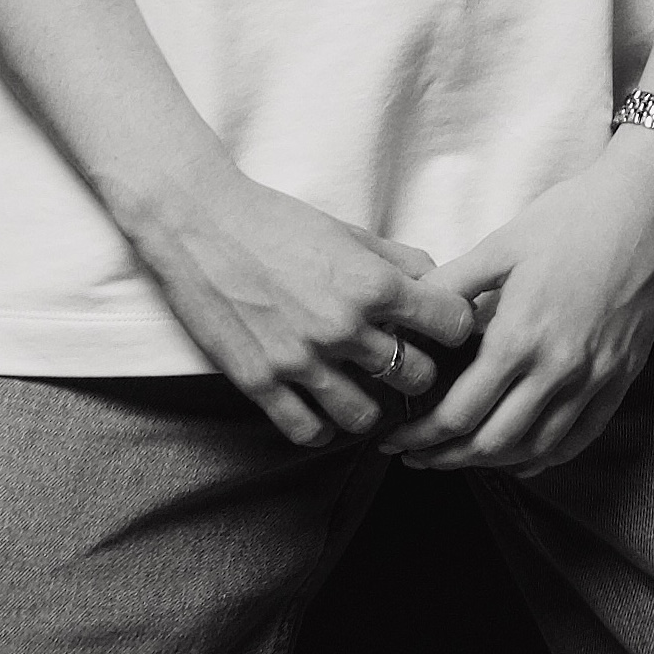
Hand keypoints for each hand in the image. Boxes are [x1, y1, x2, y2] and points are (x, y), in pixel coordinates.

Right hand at [132, 166, 475, 447]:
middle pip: (418, 377)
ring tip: (360, 388)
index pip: (453, 324)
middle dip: (417, 369)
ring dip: (370, 405)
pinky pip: (309, 433)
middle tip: (402, 361)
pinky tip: (319, 409)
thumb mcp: (347, 231)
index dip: (455, 326)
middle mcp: (344, 327)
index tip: (442, 328)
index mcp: (372, 283)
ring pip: (367, 417)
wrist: (199, 223)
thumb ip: (398, 259)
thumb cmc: (275, 220)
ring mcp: (302, 361)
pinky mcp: (261, 383)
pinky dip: (321, 428)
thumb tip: (438, 282)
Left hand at [386, 131, 653, 477]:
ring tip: (460, 456)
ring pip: (535, 449)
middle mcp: (558, 370)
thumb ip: (453, 284)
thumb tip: (411, 312)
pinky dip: (545, 457)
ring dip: (491, 463)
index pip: (460, 413)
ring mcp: (594, 379)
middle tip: (417, 456)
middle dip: (446, 457)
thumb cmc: (574, 217)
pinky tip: (522, 457)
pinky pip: (579, 439)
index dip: (422, 435)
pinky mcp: (621, 378)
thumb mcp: (503, 243)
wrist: (650, 208)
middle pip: (492, 443)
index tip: (397, 440)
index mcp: (521, 337)